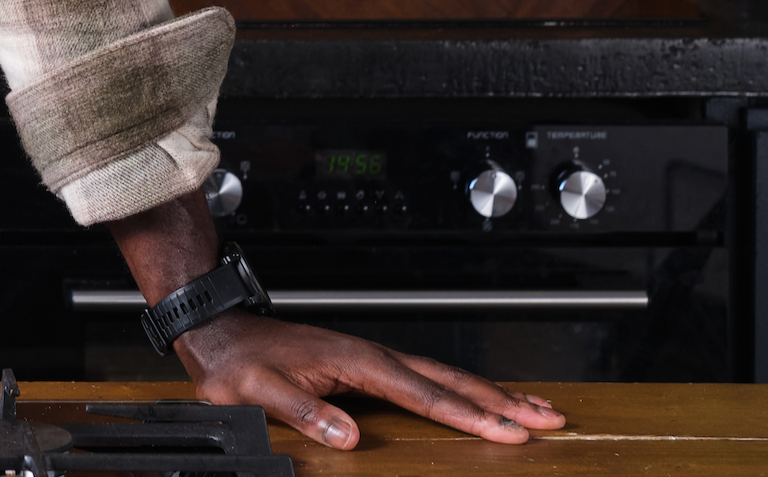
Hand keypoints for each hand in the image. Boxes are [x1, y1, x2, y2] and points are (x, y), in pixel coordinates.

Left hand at [174, 308, 567, 449]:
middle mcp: (370, 355)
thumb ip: (303, 410)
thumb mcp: (258, 390)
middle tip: (549, 418)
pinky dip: (460, 391)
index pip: (421, 393)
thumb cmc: (235, 361)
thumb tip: (348, 434)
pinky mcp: (366, 366)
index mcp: (353, 360)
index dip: (465, 414)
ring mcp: (371, 358)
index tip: (506, 431)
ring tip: (535, 409)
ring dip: (490, 394)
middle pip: (447, 379)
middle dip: (500, 400)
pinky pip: (425, 380)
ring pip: (442, 377)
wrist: (219, 332)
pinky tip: (475, 402)